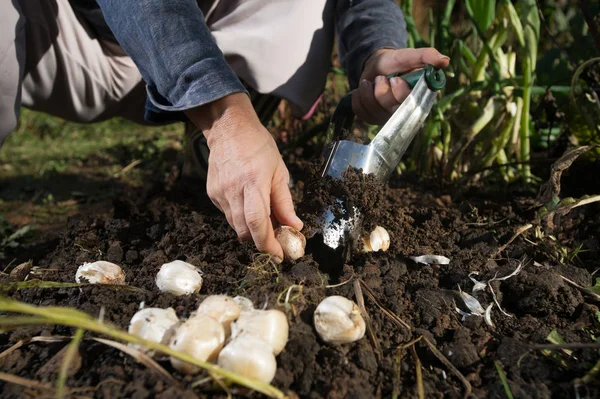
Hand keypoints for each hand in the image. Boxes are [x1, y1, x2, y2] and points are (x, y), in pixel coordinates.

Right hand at [185, 93, 302, 261]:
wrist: (228, 129)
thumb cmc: (259, 147)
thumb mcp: (279, 171)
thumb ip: (285, 202)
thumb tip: (295, 227)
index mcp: (253, 182)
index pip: (257, 222)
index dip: (268, 243)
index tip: (279, 255)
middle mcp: (233, 190)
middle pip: (244, 230)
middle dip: (261, 242)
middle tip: (276, 243)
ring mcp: (219, 193)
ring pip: (235, 226)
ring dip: (251, 231)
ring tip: (266, 222)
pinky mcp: (212, 194)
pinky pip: (228, 215)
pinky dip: (241, 218)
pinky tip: (248, 204)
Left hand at [353, 48, 449, 124]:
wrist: (376, 66)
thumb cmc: (395, 62)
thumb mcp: (409, 56)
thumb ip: (425, 56)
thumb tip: (444, 61)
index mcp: (417, 97)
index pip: (411, 104)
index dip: (400, 94)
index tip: (395, 80)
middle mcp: (404, 111)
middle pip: (390, 109)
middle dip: (381, 91)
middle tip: (379, 78)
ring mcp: (387, 117)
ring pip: (373, 110)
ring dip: (367, 92)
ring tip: (369, 81)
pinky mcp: (373, 118)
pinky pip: (361, 112)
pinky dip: (358, 98)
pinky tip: (363, 90)